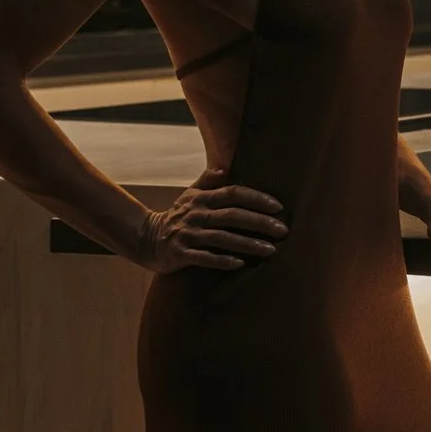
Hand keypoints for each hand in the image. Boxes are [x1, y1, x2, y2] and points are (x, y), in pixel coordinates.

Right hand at [137, 169, 287, 271]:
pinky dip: (221, 260)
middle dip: (260, 223)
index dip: (256, 199)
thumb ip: (208, 181)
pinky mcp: (180, 254)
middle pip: (232, 216)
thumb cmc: (177, 216)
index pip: (233, 193)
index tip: (278, 207)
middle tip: (283, 230)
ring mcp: (188, 234)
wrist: (146, 239)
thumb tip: (224, 167)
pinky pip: (203, 258)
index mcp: (202, 199)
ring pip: (222, 238)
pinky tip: (240, 264)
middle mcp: (196, 215)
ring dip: (247, 243)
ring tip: (270, 249)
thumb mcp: (190, 195)